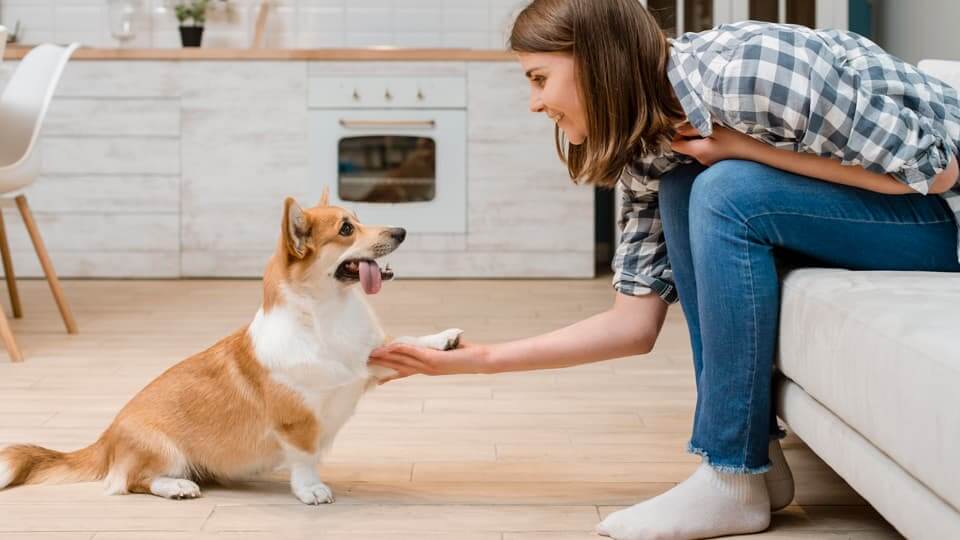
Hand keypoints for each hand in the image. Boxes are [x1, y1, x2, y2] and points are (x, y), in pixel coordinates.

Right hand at [368, 339, 493, 383]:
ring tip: (372, 355)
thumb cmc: (466, 354)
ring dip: (386, 357)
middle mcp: (426, 370)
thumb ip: (434, 347)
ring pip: (401, 361)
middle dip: (382, 365)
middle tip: (365, 362)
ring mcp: (428, 366)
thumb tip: (426, 342)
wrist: (481, 360)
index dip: (389, 374)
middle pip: (398, 367)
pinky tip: (390, 346)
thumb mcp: (446, 350)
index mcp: (427, 369)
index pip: (404, 372)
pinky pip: (412, 352)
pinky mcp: (433, 360)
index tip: (376, 378)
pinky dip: (400, 349)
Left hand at [670, 122, 761, 165]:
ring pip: (697, 148)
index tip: (689, 126)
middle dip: (691, 135)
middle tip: (705, 126)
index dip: (678, 134)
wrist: (757, 154)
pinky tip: (722, 139)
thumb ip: (694, 128)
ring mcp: (709, 162)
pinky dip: (710, 144)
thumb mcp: (715, 129)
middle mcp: (701, 159)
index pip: (675, 145)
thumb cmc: (737, 141)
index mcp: (698, 151)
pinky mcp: (716, 162)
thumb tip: (679, 128)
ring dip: (702, 138)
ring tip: (716, 132)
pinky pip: (707, 151)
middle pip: (686, 146)